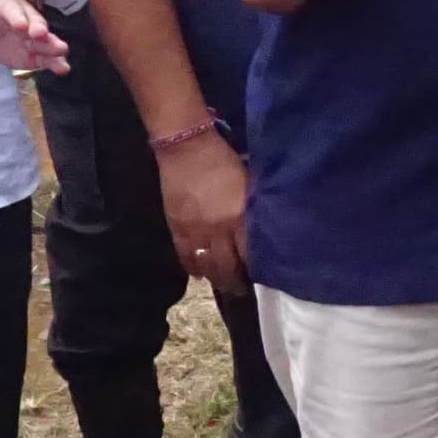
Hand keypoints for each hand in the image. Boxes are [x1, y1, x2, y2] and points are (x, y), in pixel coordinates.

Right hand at [159, 127, 250, 292]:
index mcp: (238, 216)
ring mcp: (194, 230)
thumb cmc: (224, 161)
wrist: (186, 147)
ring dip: (214, 278)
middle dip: (234, 282)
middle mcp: (216, 229)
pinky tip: (199, 273)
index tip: (261, 278)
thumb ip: (252, 211)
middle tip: (240, 290)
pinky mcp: (176, 227)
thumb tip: (257, 232)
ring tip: (222, 284)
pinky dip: (192, 267)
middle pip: (225, 266)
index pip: (248, 253)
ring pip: (204, 265)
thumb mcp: (247, 185)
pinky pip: (184, 255)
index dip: (255, 269)